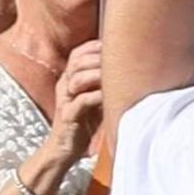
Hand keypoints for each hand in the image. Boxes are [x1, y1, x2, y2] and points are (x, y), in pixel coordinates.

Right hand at [47, 39, 108, 158]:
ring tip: (115, 75)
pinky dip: (97, 95)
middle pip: (77, 62)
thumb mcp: (95, 98)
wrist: (64, 149)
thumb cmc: (84, 123)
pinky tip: (109, 95)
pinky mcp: (68, 116)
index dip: (93, 47)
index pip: (77, 54)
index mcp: (69, 79)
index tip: (114, 45)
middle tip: (119, 59)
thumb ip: (105, 83)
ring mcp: (65, 101)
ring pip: (78, 78)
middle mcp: (64, 86)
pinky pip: (81, 101)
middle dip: (98, 58)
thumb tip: (130, 69)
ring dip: (97, 74)